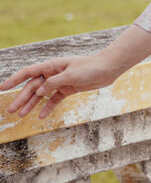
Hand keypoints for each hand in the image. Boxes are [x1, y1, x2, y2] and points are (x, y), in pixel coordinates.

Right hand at [1, 52, 124, 119]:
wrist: (108, 69)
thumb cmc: (90, 67)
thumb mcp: (70, 75)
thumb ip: (53, 83)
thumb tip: (38, 91)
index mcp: (51, 66)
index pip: (28, 72)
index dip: (14, 80)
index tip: (3, 88)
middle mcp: (53, 73)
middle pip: (33, 87)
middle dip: (21, 98)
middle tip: (11, 110)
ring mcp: (60, 82)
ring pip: (42, 95)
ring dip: (31, 104)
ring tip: (21, 115)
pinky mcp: (68, 89)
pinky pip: (54, 99)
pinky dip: (48, 107)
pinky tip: (41, 116)